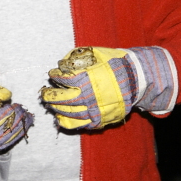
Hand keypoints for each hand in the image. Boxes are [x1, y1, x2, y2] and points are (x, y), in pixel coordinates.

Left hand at [40, 46, 173, 129]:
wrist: (136, 79)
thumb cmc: (115, 64)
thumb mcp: (97, 54)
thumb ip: (77, 57)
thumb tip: (61, 64)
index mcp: (88, 80)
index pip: (64, 80)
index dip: (55, 76)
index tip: (53, 73)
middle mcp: (89, 97)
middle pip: (62, 99)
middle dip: (50, 95)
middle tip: (44, 93)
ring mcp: (94, 111)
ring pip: (68, 113)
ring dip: (55, 108)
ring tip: (49, 103)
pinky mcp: (99, 120)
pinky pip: (78, 125)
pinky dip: (66, 122)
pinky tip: (58, 118)